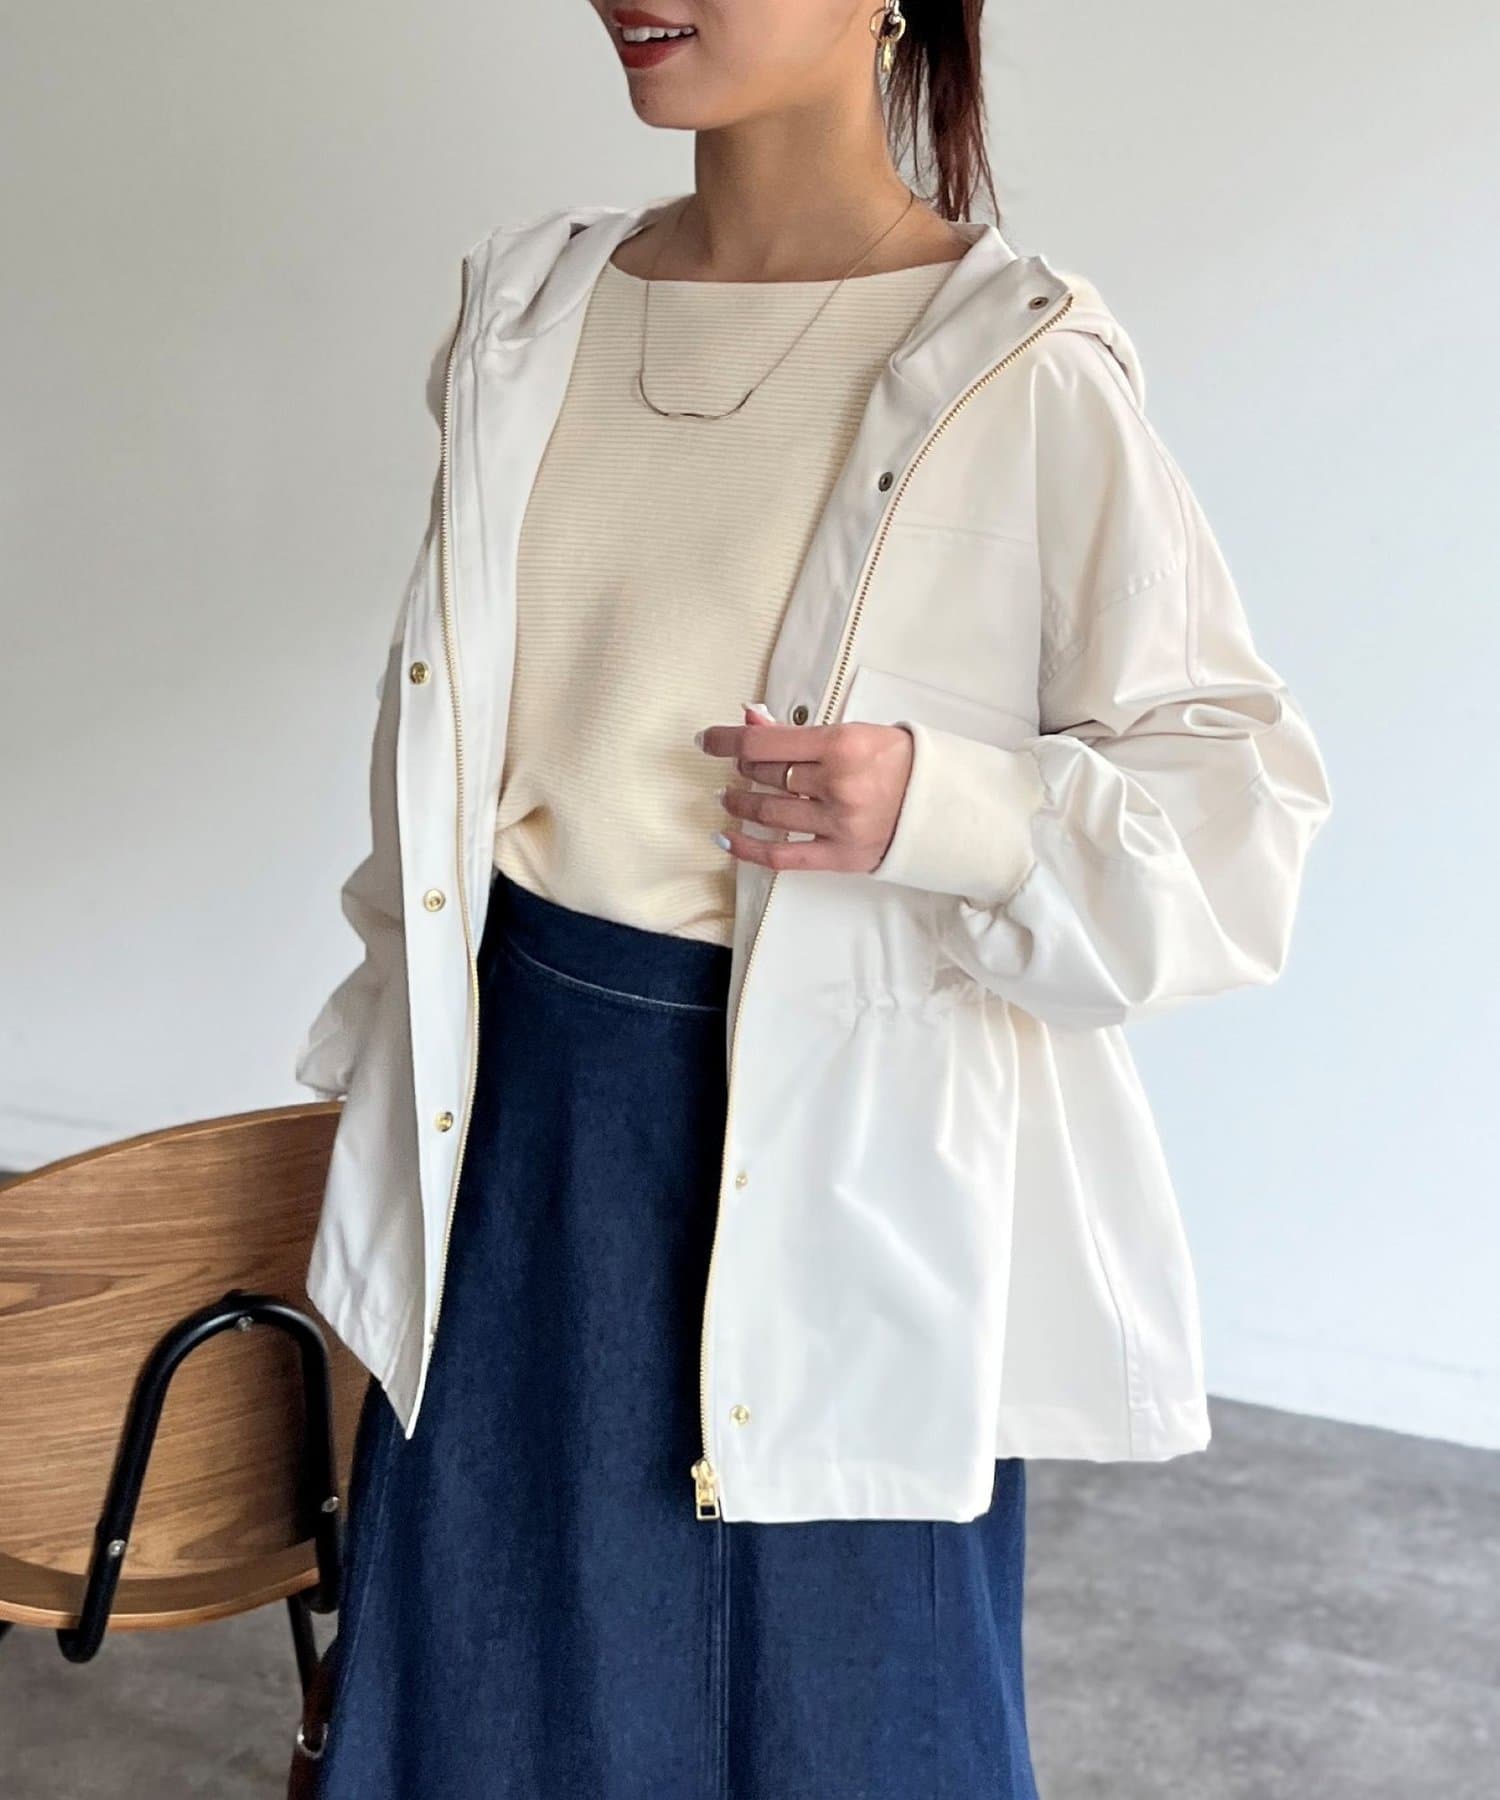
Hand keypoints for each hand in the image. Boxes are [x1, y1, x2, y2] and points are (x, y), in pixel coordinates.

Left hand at [696, 702, 913, 872]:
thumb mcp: (854, 732)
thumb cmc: (900, 761)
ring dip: (741, 803)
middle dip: (744, 769)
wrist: (943, 803)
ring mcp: (838, 824)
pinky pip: (781, 856)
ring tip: (730, 796)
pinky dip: (748, 848)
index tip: (707, 740)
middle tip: (739, 767)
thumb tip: (749, 720)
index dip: (726, 740)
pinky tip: (726, 837)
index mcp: (842, 744)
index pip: (764, 743)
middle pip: (765, 776)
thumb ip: (799, 733)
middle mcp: (837, 784)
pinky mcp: (840, 856)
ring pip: (768, 813)